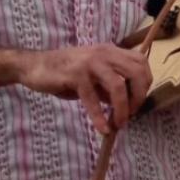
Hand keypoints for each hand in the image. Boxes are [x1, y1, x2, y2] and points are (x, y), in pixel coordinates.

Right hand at [17, 44, 151, 134]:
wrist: (34, 66)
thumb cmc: (65, 72)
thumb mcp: (93, 76)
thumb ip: (109, 86)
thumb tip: (127, 104)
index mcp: (110, 51)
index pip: (141, 62)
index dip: (145, 82)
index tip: (138, 100)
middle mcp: (104, 53)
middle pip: (136, 72)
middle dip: (138, 96)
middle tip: (132, 113)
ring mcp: (89, 63)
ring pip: (117, 85)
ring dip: (122, 108)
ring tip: (119, 123)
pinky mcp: (75, 75)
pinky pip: (93, 98)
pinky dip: (99, 116)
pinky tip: (103, 128)